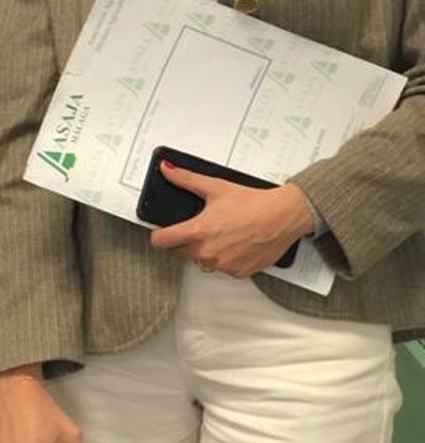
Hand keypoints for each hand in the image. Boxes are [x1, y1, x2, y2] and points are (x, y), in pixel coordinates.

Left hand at [147, 162, 311, 276]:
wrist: (284, 216)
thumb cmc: (253, 203)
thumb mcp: (215, 187)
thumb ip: (186, 179)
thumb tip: (167, 170)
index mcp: (198, 231)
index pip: (161, 241)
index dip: (159, 235)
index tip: (162, 232)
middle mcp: (208, 252)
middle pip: (181, 252)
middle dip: (186, 241)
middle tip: (203, 228)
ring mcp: (224, 265)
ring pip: (202, 261)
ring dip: (207, 251)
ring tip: (223, 234)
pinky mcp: (239, 272)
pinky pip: (223, 268)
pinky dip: (226, 259)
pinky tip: (235, 244)